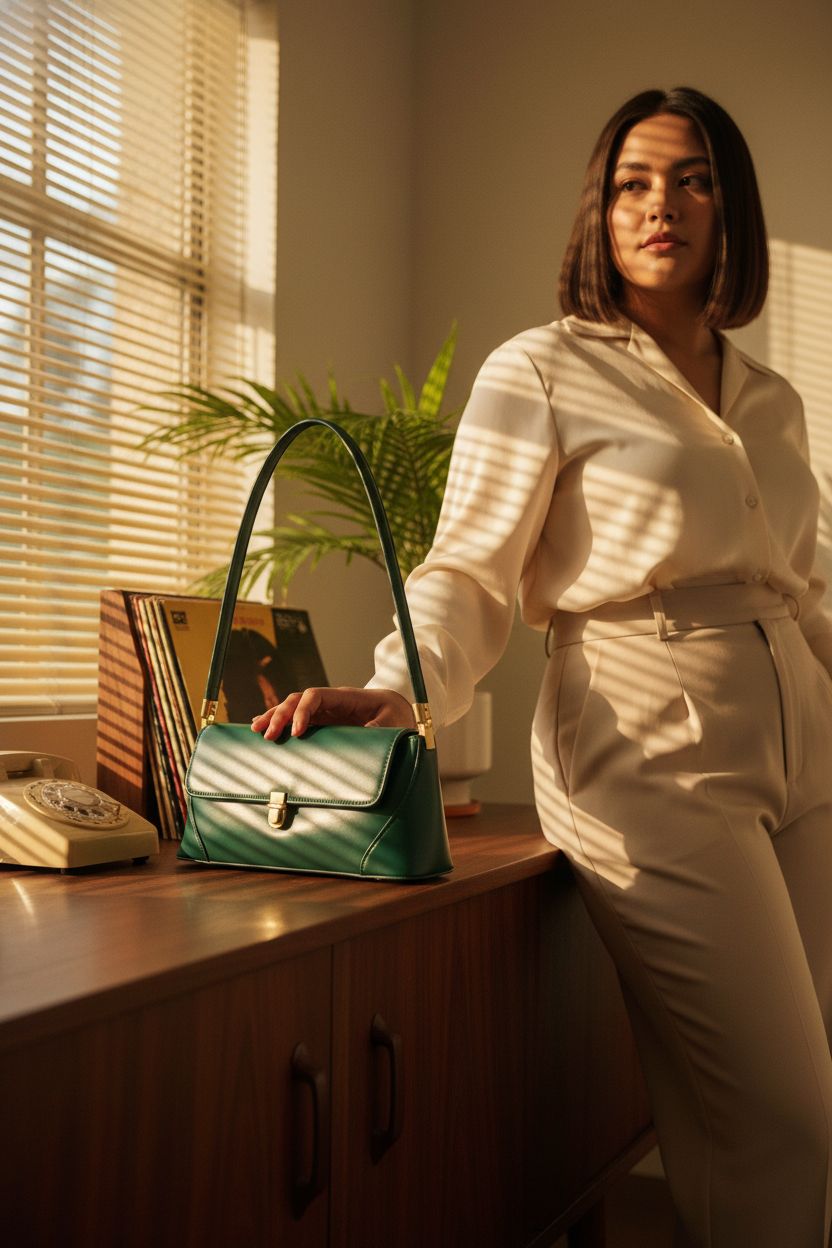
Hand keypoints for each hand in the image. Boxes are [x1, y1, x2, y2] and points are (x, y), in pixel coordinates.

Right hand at [251, 687, 415, 739]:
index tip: (296, 733)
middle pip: (298, 700)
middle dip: (280, 714)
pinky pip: (298, 719)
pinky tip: (265, 728)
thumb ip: (379, 731)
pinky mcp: (324, 723)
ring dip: (274, 717)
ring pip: (293, 708)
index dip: (302, 711)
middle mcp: (332, 702)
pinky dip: (280, 723)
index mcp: (346, 698)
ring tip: (256, 730)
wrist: (401, 715)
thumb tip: (365, 739)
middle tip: (266, 735)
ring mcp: (326, 712)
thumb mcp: (393, 724)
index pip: (316, 696)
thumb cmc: (398, 718)